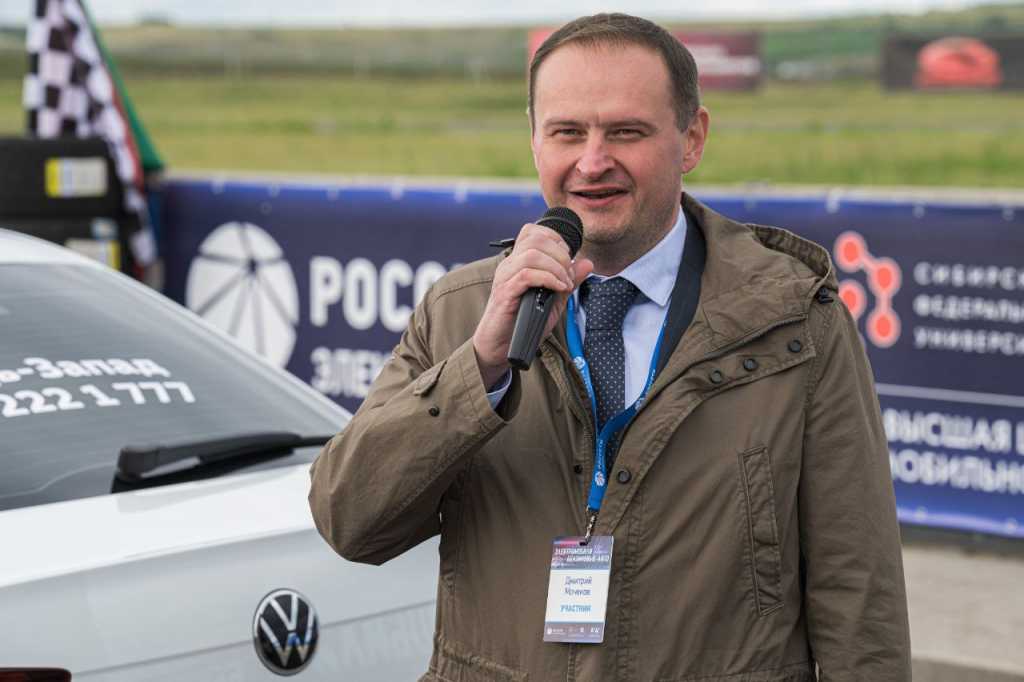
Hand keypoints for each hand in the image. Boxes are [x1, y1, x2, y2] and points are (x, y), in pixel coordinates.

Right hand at [472, 223, 593, 387]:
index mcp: (518, 261)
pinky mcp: (505, 292)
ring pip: (532, 254)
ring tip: (564, 283)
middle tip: (569, 275)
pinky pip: (527, 274)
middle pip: (536, 239)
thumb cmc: (523, 323)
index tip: (568, 259)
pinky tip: (558, 289)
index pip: (533, 231)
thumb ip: (568, 281)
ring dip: (556, 267)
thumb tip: (586, 262)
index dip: (555, 238)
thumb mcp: (553, 300)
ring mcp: (505, 277)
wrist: (501, 347)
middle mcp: (509, 264)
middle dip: (561, 254)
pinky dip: (548, 278)